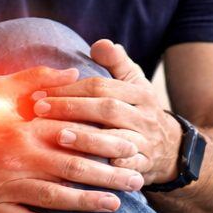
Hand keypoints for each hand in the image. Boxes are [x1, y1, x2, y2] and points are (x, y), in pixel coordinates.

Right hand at [0, 65, 144, 212]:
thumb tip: (74, 72)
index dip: (107, 141)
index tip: (132, 145)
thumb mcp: (0, 87)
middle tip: (136, 179)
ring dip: (87, 203)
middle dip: (109, 175)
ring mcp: (5, 186)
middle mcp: (19, 158)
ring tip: (115, 205)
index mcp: (25, 128)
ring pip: (55, 198)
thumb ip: (38, 79)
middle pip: (74, 169)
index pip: (76, 135)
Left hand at [30, 40, 180, 186]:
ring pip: (118, 140)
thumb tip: (100, 43)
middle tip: (41, 110)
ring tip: (59, 137)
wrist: (172, 149)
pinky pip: (129, 168)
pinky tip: (89, 167)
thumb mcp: (135, 83)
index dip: (71, 88)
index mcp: (140, 93)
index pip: (102, 86)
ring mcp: (146, 143)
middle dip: (73, 108)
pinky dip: (112, 168)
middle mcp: (144, 116)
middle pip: (108, 110)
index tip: (41, 91)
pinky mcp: (145, 166)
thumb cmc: (140, 111)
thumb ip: (117, 62)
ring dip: (88, 139)